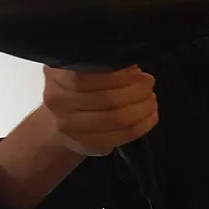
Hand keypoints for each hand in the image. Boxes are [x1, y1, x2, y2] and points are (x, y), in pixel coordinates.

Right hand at [42, 65, 158, 156]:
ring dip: (143, 107)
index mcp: (57, 76)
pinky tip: (151, 115)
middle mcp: (59, 102)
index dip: (122, 74)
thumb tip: (131, 64)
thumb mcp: (77, 69)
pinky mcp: (87, 144)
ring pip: (118, 118)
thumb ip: (99, 64)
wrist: (57, 124)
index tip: (137, 71)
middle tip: (149, 83)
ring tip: (151, 99)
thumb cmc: (75, 91)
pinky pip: (122, 136)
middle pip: (109, 98)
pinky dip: (143, 125)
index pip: (93, 76)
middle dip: (138, 90)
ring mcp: (71, 127)